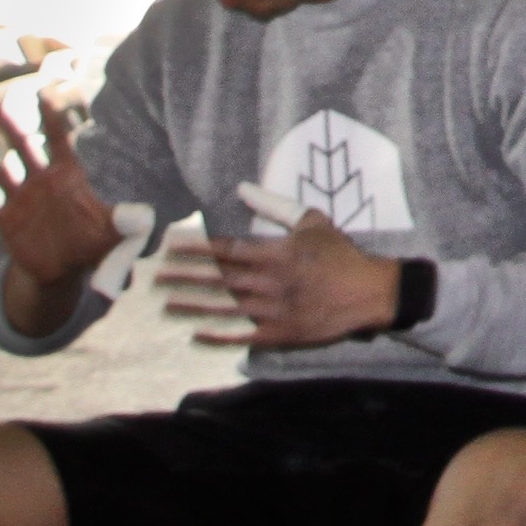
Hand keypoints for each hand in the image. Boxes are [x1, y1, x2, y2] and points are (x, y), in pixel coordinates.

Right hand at [0, 94, 120, 305]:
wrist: (67, 266)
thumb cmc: (94, 243)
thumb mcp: (113, 234)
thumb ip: (127, 226)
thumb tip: (149, 220)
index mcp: (68, 175)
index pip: (61, 139)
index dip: (54, 118)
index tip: (46, 94)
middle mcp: (41, 180)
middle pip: (23, 146)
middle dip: (9, 126)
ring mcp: (21, 197)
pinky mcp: (6, 220)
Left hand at [162, 213, 406, 350]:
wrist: (369, 292)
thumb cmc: (339, 253)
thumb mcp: (312, 221)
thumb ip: (275, 205)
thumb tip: (242, 188)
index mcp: (276, 253)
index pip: (227, 251)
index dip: (197, 249)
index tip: (172, 248)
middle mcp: (270, 283)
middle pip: (220, 280)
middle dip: (186, 277)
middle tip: (156, 278)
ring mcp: (274, 311)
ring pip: (226, 308)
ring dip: (194, 306)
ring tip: (167, 304)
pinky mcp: (281, 334)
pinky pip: (243, 336)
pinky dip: (218, 336)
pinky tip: (196, 334)